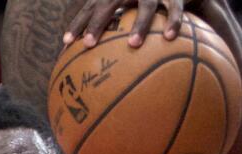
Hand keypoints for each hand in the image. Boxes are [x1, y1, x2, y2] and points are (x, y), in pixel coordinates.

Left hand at [64, 0, 185, 47]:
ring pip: (146, 7)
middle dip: (97, 23)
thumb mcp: (126, 10)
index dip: (78, 23)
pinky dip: (173, 22)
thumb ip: (112, 28)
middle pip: (109, 3)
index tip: (66, 42)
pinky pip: (174, 10)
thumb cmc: (145, 4)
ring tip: (132, 45)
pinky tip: (169, 38)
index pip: (91, 7)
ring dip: (139, 24)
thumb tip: (89, 60)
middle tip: (88, 44)